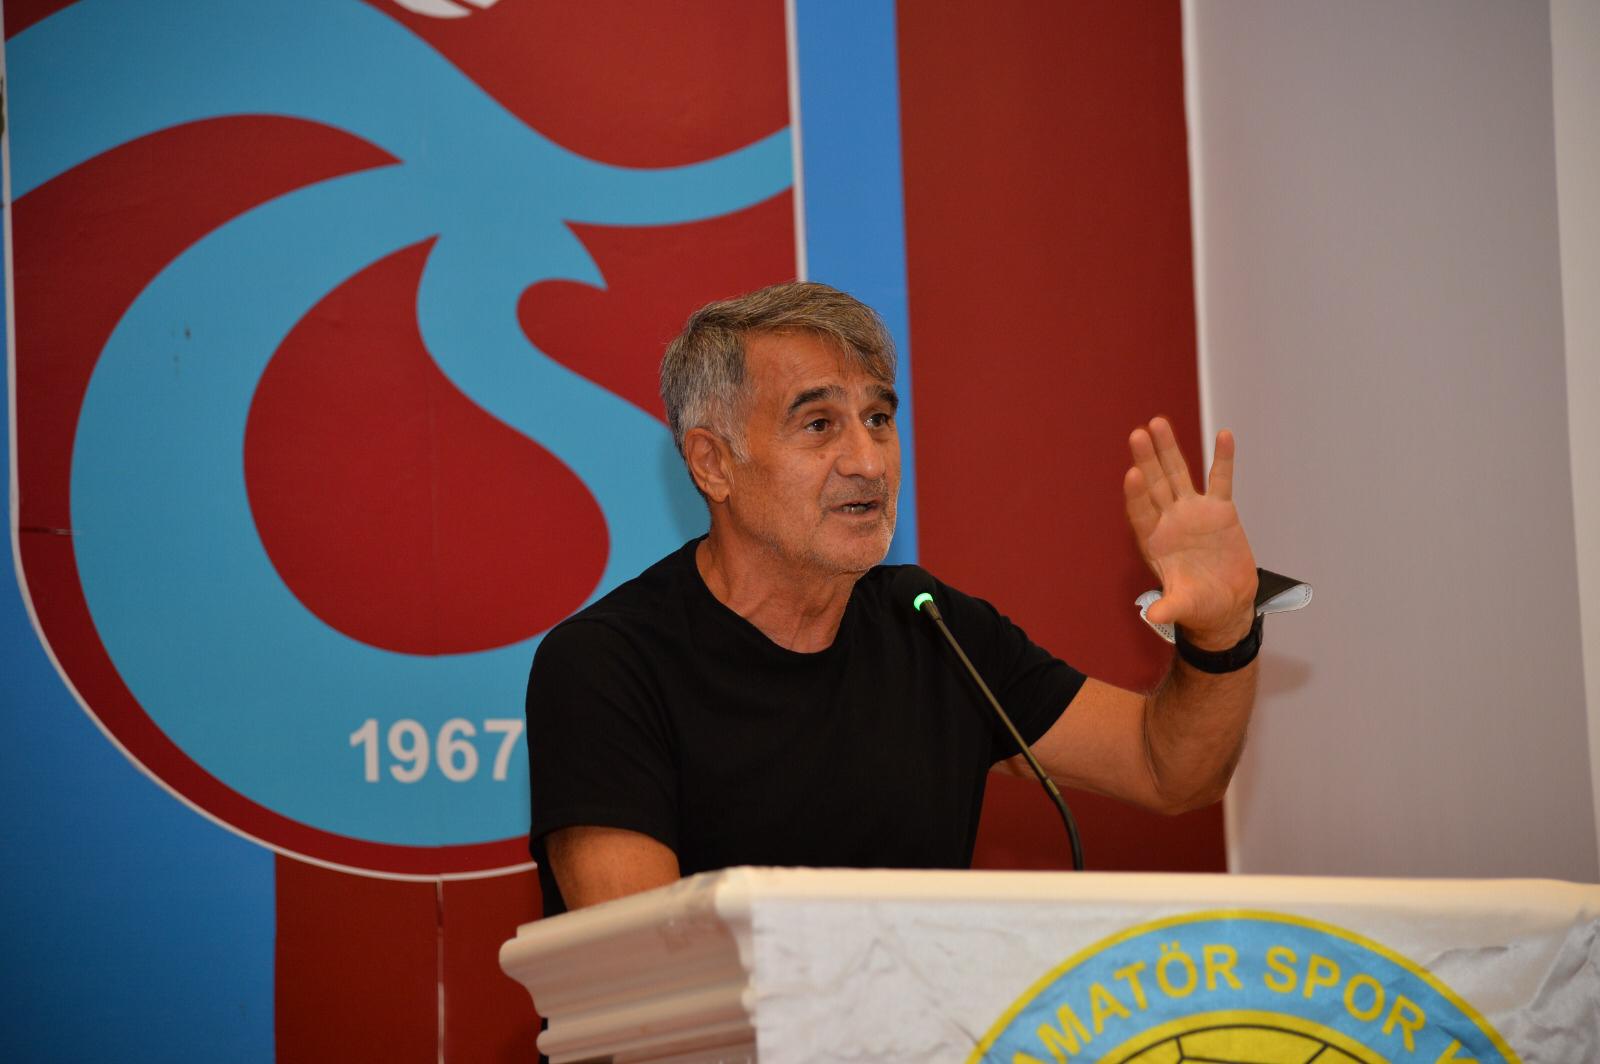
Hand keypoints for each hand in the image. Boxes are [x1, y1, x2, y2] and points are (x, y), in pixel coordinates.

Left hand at [1124, 417, 1257, 648]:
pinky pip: (1220, 479)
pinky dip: (1222, 459)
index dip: (1136, 494)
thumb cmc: (1198, 606)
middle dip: (1146, 460)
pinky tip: (1224, 435)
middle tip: (1137, 434)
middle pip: (1154, 485)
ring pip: (1178, 474)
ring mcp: (1193, 511)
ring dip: (1169, 449)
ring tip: (1158, 423)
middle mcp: (1169, 520)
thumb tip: (1153, 616)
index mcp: (1154, 541)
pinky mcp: (1220, 510)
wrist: (1225, 603)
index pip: (1141, 512)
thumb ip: (1169, 608)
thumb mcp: (1183, 606)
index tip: (1132, 474)